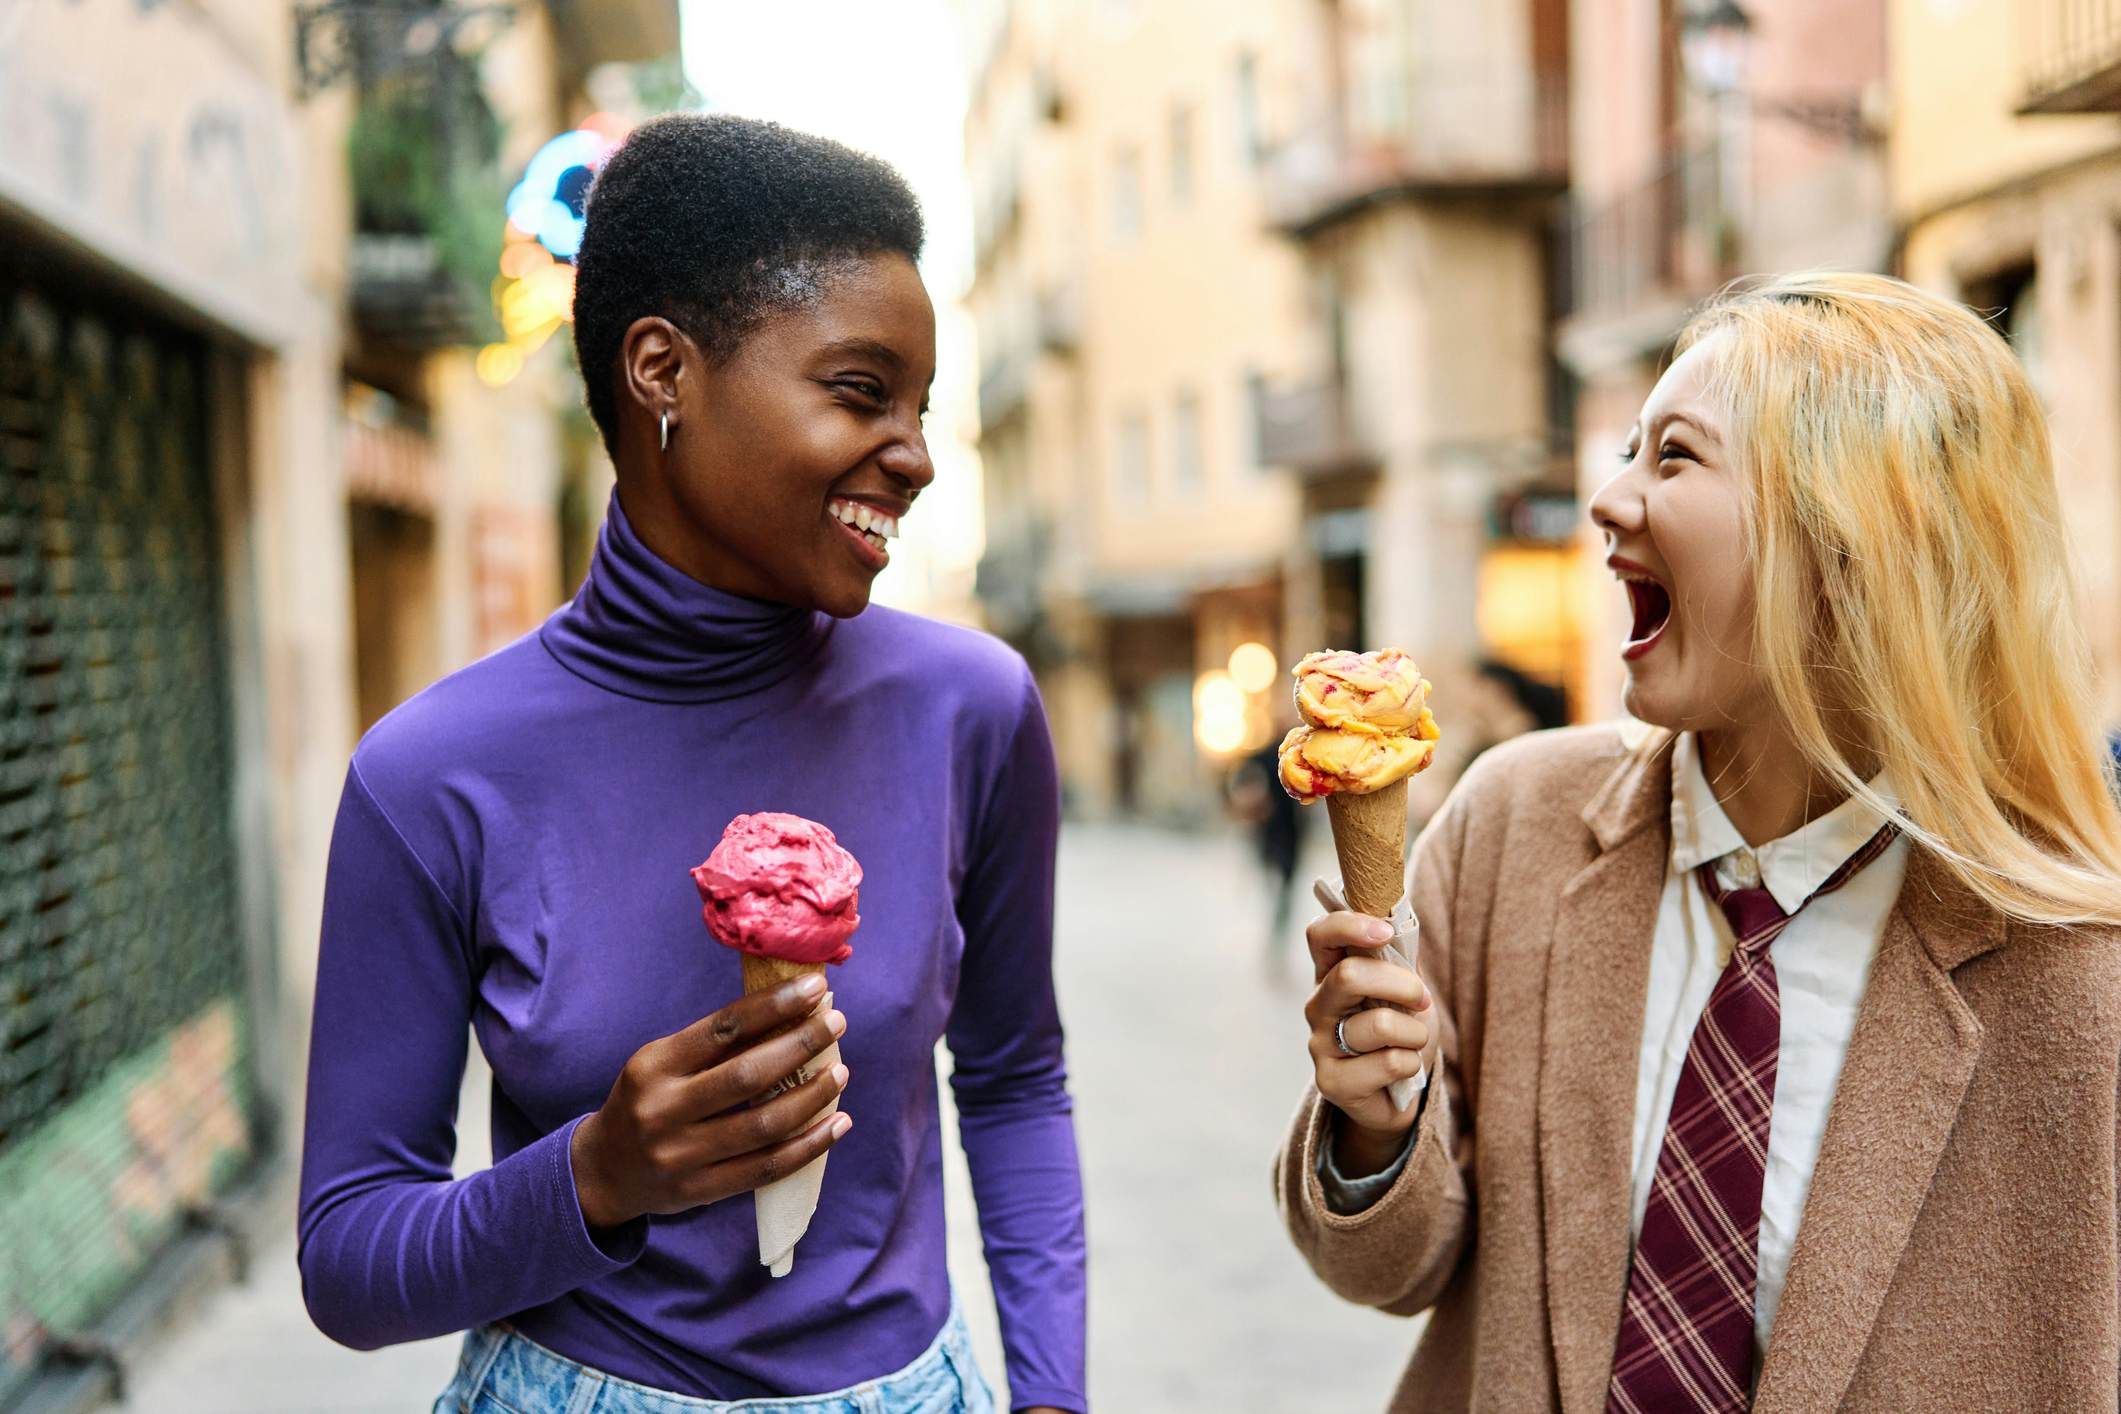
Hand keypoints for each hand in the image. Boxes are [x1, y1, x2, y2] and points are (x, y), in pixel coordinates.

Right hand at [571, 974, 849, 1229]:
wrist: (604, 1171)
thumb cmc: (648, 1100)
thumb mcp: (662, 1063)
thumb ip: (715, 1044)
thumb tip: (791, 1010)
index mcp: (653, 1065)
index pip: (723, 1028)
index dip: (773, 1005)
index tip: (814, 988)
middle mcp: (663, 1110)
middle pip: (747, 1075)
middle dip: (801, 1044)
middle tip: (836, 1022)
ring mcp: (680, 1156)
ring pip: (763, 1125)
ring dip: (813, 1096)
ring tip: (840, 1074)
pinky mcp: (700, 1190)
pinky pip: (766, 1168)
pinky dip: (809, 1146)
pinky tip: (837, 1124)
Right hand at [1303, 910, 1435, 1176]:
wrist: (1397, 1095)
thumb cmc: (1401, 1033)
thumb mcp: (1403, 990)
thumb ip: (1397, 957)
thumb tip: (1398, 919)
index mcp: (1330, 974)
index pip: (1320, 935)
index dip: (1350, 925)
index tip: (1385, 931)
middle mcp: (1317, 1006)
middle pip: (1350, 976)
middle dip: (1403, 985)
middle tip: (1422, 999)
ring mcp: (1320, 1045)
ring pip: (1381, 1025)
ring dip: (1415, 1033)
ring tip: (1410, 1043)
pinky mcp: (1331, 1082)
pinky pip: (1390, 1062)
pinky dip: (1411, 1064)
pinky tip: (1400, 1071)